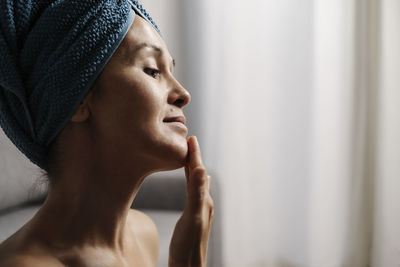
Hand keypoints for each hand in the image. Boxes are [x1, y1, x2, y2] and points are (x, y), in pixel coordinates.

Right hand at [168, 136, 213, 266]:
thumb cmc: (188, 246)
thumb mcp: (193, 217)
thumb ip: (198, 194)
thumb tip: (204, 169)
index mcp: (204, 200)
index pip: (199, 172)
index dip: (194, 155)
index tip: (191, 138)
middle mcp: (204, 202)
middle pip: (199, 175)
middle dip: (194, 158)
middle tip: (189, 142)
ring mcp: (199, 209)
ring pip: (196, 182)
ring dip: (192, 168)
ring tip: (188, 156)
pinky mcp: (192, 215)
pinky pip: (192, 192)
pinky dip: (190, 181)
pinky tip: (191, 182)